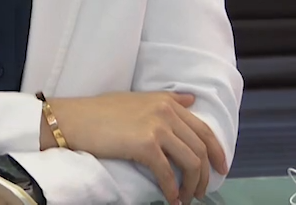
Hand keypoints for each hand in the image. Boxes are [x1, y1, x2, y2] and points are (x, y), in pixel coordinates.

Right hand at [46, 92, 227, 204]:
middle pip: (200, 148)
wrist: (74, 120)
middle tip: (202, 191)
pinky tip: (170, 199)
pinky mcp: (146, 145)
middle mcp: (166, 111)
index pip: (203, 128)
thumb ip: (167, 100)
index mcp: (166, 101)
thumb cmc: (100, 112)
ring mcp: (157, 127)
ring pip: (190, 162)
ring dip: (192, 185)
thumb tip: (192, 101)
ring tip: (186, 198)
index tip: (221, 168)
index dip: (216, 151)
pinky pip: (168, 173)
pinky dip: (172, 190)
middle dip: (205, 174)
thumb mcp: (138, 99)